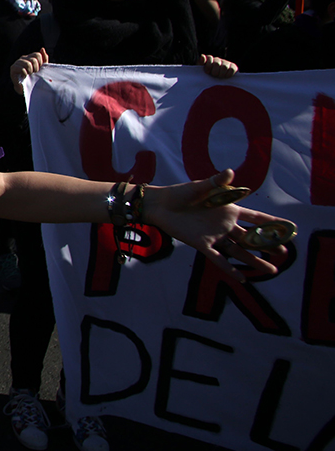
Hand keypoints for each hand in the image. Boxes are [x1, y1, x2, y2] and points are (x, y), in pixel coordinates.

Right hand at [11, 48, 47, 91]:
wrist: (27, 88)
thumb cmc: (34, 78)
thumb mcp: (42, 68)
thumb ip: (44, 59)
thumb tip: (42, 48)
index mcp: (29, 57)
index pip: (37, 55)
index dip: (41, 63)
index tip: (39, 70)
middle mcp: (22, 58)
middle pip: (33, 59)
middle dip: (36, 68)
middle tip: (34, 73)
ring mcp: (17, 63)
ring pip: (28, 64)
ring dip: (30, 71)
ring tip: (29, 75)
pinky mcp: (13, 69)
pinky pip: (22, 69)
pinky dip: (25, 74)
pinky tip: (24, 77)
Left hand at [144, 169, 284, 281]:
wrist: (160, 204)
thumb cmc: (181, 193)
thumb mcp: (200, 187)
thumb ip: (217, 182)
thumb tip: (230, 172)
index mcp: (228, 209)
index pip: (255, 217)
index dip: (271, 222)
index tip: (289, 229)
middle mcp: (224, 225)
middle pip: (251, 237)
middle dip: (268, 245)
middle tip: (284, 253)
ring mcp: (214, 236)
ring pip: (239, 251)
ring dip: (255, 261)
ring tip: (272, 270)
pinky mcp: (201, 244)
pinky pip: (219, 259)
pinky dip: (230, 268)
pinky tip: (243, 279)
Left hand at [200, 54, 237, 78]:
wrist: (217, 84)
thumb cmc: (207, 77)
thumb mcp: (201, 70)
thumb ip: (200, 63)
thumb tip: (202, 56)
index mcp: (209, 60)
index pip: (209, 57)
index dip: (208, 66)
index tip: (207, 72)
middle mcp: (218, 60)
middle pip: (216, 64)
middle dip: (214, 72)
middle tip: (214, 75)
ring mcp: (226, 62)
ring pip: (224, 67)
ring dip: (221, 74)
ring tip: (219, 77)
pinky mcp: (233, 66)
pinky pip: (231, 69)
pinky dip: (228, 74)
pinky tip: (225, 76)